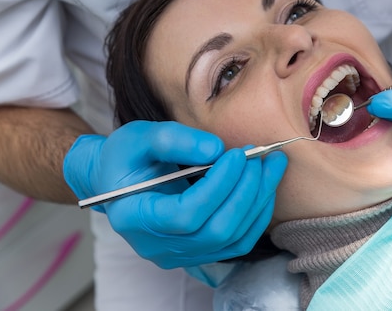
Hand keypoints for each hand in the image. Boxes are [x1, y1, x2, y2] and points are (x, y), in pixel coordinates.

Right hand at [64, 120, 286, 267]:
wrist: (121, 178)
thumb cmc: (126, 156)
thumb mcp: (138, 136)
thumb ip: (172, 139)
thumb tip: (215, 148)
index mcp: (135, 219)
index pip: (185, 215)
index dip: (218, 186)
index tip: (237, 155)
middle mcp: (159, 247)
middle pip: (216, 231)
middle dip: (246, 191)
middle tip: (260, 157)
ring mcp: (182, 254)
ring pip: (233, 238)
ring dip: (259, 199)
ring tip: (271, 164)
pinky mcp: (201, 251)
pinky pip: (238, 240)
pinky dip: (257, 212)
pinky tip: (265, 184)